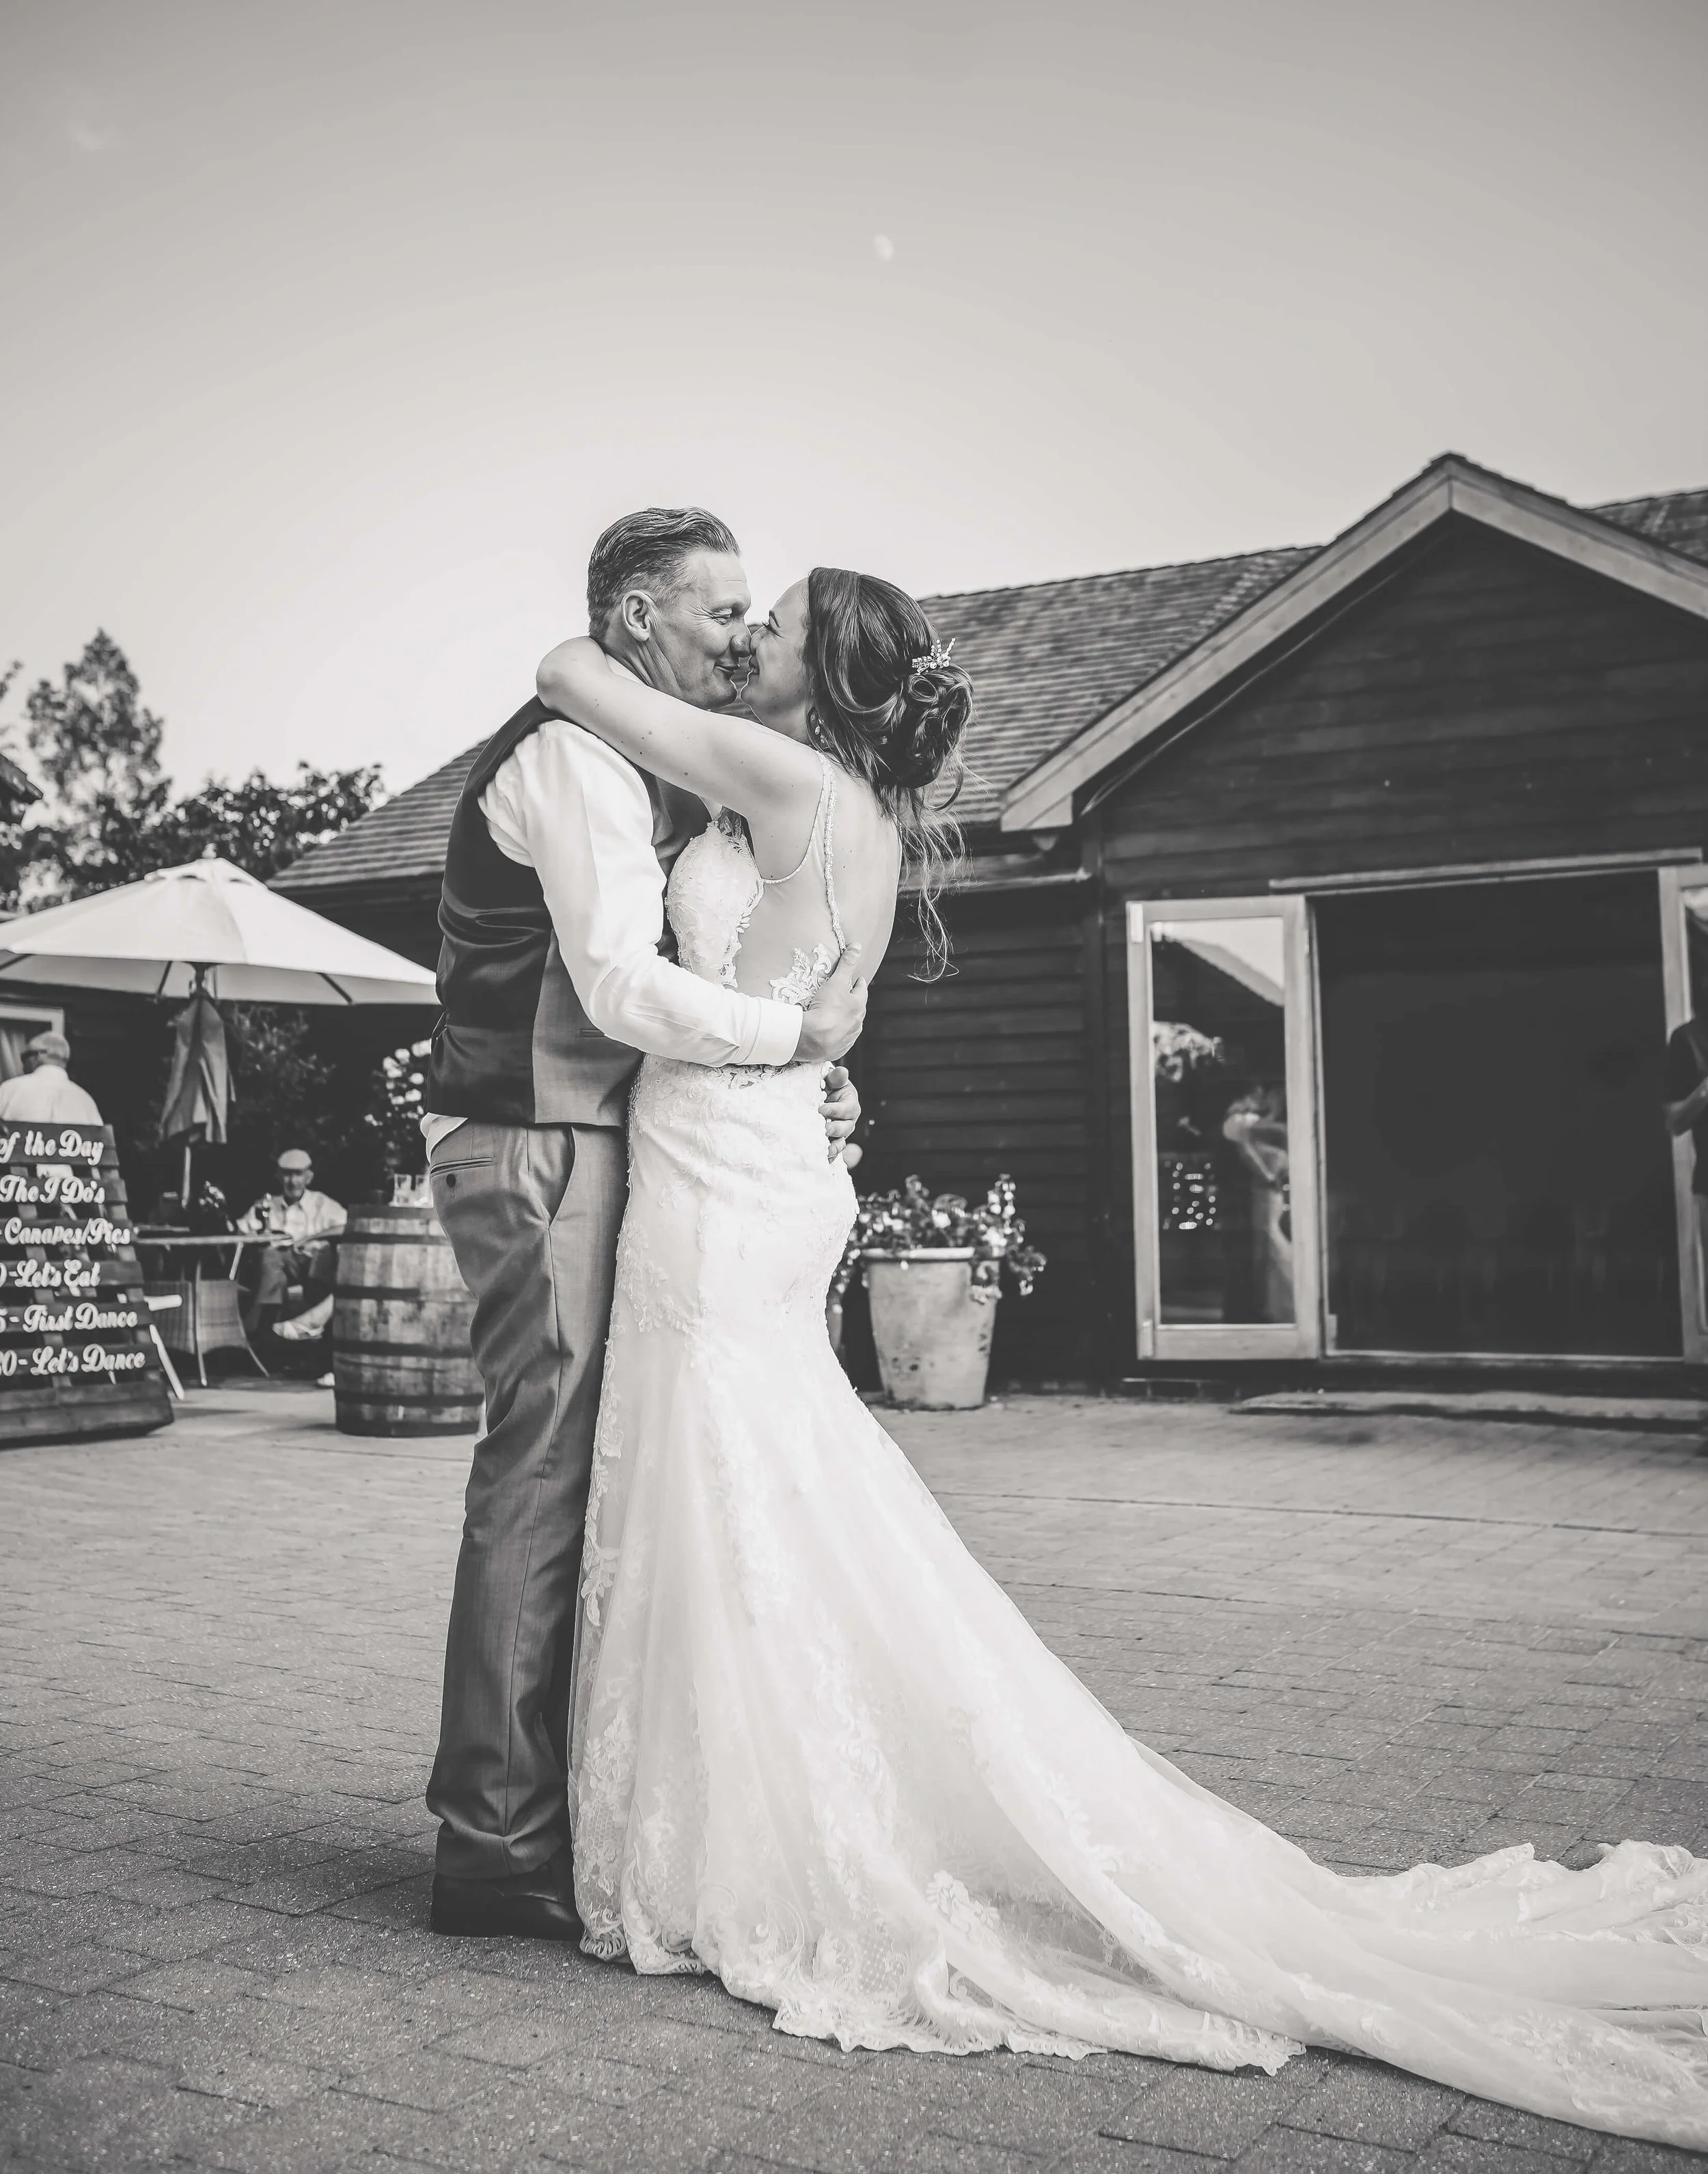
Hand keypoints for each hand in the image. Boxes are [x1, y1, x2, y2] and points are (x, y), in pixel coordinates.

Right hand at [796, 944, 866, 1063]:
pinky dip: (835, 1035)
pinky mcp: (838, 1049)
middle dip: (853, 1002)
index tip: (856, 980)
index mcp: (859, 1006)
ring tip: (835, 1016)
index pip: (861, 991)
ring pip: (850, 1026)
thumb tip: (857, 947)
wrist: (813, 1038)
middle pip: (857, 1009)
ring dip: (845, 1020)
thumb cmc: (826, 1009)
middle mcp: (857, 1023)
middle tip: (845, 997)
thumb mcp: (836, 982)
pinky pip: (839, 1040)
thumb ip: (847, 964)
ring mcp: (848, 1037)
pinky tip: (827, 1033)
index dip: (858, 984)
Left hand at [820, 1064, 860, 1162]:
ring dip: (833, 1148)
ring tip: (824, 1150)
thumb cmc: (828, 1086)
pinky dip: (828, 1157)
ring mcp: (841, 1134)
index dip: (834, 1110)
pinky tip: (820, 1160)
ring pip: (841, 1143)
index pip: (845, 1109)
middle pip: (845, 1128)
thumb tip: (842, 1071)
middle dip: (833, 1129)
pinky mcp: (833, 1142)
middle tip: (821, 1129)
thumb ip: (836, 1077)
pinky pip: (833, 1152)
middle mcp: (848, 1121)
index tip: (820, 1110)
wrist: (823, 1096)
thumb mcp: (832, 1080)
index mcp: (851, 1105)